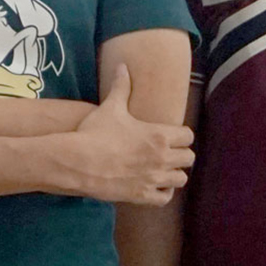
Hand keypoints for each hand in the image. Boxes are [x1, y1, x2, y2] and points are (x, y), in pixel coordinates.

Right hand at [54, 65, 193, 205]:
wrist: (77, 162)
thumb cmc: (95, 132)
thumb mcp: (111, 107)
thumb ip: (121, 87)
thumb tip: (123, 66)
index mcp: (159, 135)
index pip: (188, 136)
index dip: (182, 135)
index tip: (173, 136)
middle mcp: (162, 158)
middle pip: (189, 158)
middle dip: (181, 155)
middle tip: (170, 153)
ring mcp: (153, 178)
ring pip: (181, 179)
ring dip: (174, 174)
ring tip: (164, 170)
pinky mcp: (141, 196)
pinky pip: (165, 198)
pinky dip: (163, 193)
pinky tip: (155, 186)